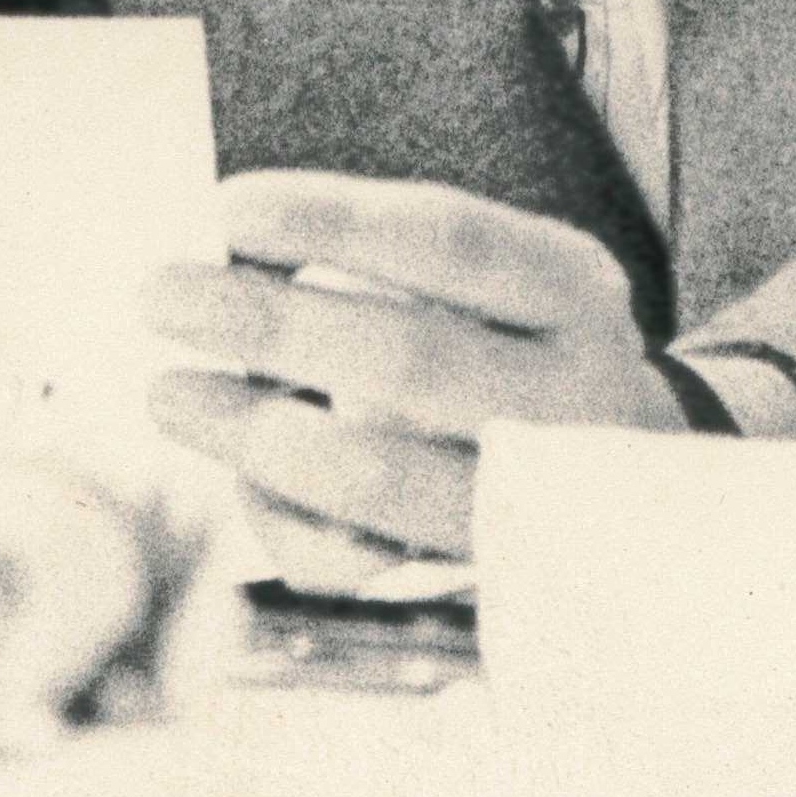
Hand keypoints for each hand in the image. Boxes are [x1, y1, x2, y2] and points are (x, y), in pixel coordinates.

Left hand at [144, 170, 672, 564]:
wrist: (633, 473)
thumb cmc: (516, 345)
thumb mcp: (497, 276)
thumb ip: (392, 262)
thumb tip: (230, 252)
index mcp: (570, 289)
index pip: (448, 241)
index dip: (332, 223)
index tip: (225, 208)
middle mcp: (572, 395)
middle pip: (409, 362)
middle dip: (272, 326)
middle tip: (162, 294)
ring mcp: (534, 505)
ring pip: (381, 483)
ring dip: (255, 433)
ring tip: (170, 393)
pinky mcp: (483, 588)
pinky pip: (363, 567)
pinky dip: (285, 522)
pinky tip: (242, 481)